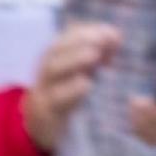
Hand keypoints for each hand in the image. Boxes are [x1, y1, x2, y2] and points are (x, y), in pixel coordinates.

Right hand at [22, 22, 120, 153]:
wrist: (39, 124)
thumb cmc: (66, 91)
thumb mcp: (80, 69)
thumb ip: (98, 52)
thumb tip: (116, 37)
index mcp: (55, 55)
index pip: (68, 35)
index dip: (90, 31)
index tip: (114, 34)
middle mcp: (47, 68)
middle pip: (56, 48)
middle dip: (79, 40)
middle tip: (103, 41)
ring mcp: (43, 89)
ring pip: (52, 70)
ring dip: (73, 60)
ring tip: (94, 55)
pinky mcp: (46, 111)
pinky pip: (54, 99)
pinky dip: (70, 91)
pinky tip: (86, 84)